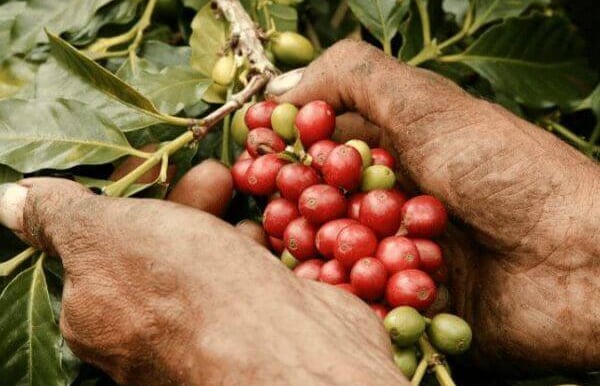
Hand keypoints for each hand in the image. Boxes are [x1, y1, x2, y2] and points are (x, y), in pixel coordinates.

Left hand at [5, 170, 407, 385]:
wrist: (290, 356)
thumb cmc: (187, 293)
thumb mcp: (106, 237)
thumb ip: (59, 216)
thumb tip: (11, 200)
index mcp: (93, 315)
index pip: (97, 241)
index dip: (123, 194)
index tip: (150, 160)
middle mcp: (142, 332)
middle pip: (154, 247)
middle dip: (179, 201)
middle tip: (212, 174)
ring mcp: (200, 333)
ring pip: (202, 259)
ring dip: (216, 221)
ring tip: (236, 193)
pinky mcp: (247, 328)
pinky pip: (239, 278)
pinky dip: (247, 250)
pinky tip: (260, 236)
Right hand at [272, 40, 599, 373]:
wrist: (583, 261)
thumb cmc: (507, 173)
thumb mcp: (429, 104)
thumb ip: (355, 78)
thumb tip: (283, 88)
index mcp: (395, 153)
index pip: (321, 151)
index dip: (286, 151)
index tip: (253, 153)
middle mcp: (392, 203)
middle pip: (321, 207)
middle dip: (291, 208)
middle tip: (264, 213)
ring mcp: (400, 256)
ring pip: (335, 258)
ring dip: (313, 257)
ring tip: (296, 253)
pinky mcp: (411, 306)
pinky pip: (362, 305)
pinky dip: (346, 299)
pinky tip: (332, 293)